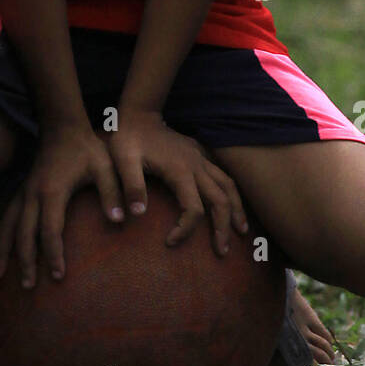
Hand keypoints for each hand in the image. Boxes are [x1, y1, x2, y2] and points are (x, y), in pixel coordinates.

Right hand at [0, 123, 124, 288]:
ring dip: (1, 250)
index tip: (57, 276)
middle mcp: (32, 193)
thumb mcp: (106, 167)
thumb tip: (124, 218)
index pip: (51, 230)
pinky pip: (1, 212)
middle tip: (27, 286)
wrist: (64, 125)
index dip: (54, 254)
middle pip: (25, 233)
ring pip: (8, 225)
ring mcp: (23, 191)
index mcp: (53, 191)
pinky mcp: (20, 188)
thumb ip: (114, 192)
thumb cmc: (87, 148)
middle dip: (25, 261)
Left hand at [107, 110, 248, 256]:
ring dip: (236, 209)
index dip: (185, 229)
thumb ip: (131, 186)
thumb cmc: (127, 139)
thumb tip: (136, 215)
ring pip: (228, 186)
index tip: (170, 242)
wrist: (138, 113)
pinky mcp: (199, 152)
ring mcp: (200, 158)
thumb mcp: (123, 161)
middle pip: (220, 200)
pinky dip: (231, 191)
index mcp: (180, 171)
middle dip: (224, 227)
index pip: (194, 209)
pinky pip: (222, 174)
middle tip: (222, 251)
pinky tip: (232, 201)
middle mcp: (196, 165)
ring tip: (241, 231)